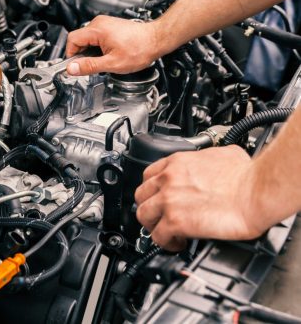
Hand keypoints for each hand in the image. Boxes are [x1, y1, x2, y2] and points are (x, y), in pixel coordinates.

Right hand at [66, 16, 161, 75]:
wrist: (156, 40)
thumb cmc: (139, 49)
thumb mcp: (112, 63)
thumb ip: (89, 66)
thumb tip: (72, 69)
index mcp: (97, 30)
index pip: (72, 40)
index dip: (72, 55)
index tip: (77, 65)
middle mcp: (99, 23)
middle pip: (79, 39)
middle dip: (82, 54)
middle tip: (93, 65)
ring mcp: (104, 23)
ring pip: (87, 39)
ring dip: (91, 51)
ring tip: (104, 59)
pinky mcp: (110, 26)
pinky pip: (96, 37)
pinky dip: (98, 47)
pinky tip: (109, 54)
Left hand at [134, 146, 268, 250]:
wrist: (255, 191)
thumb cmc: (246, 175)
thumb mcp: (223, 153)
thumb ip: (207, 158)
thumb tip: (214, 162)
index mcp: (177, 163)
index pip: (149, 175)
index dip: (153, 189)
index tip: (158, 197)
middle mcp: (168, 179)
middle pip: (141, 195)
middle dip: (149, 208)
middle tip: (160, 217)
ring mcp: (169, 200)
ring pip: (143, 216)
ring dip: (153, 226)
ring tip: (166, 232)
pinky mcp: (176, 221)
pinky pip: (158, 236)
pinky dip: (166, 243)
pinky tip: (178, 243)